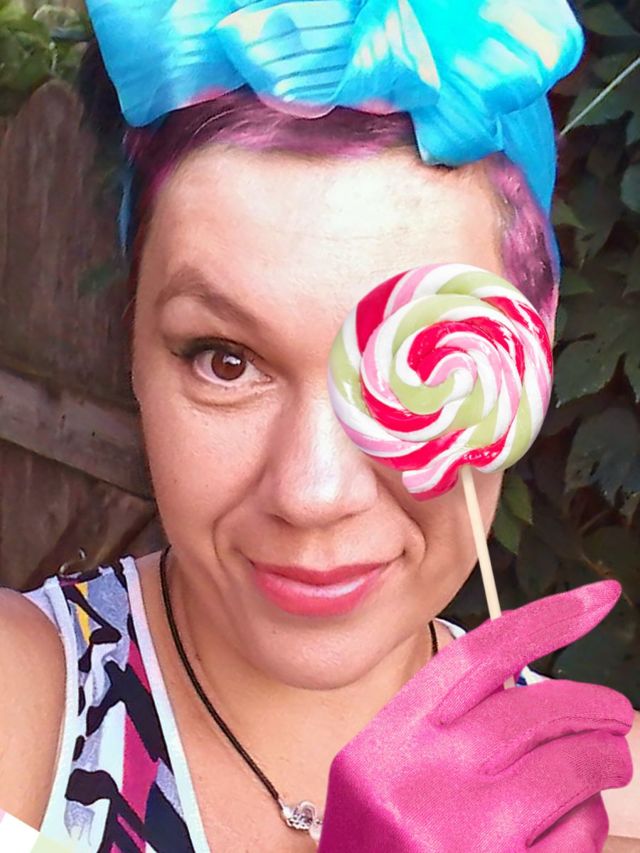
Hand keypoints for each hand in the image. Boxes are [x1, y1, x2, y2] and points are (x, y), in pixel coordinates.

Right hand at [319, 581, 633, 851]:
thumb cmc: (378, 848)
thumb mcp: (381, 774)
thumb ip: (440, 726)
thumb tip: (527, 683)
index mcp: (389, 742)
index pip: (481, 654)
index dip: (548, 618)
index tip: (598, 599)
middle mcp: (425, 780)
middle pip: (538, 709)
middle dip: (596, 705)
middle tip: (616, 712)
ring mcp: (468, 835)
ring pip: (573, 767)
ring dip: (602, 760)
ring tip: (601, 766)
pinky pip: (579, 832)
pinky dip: (587, 821)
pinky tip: (569, 824)